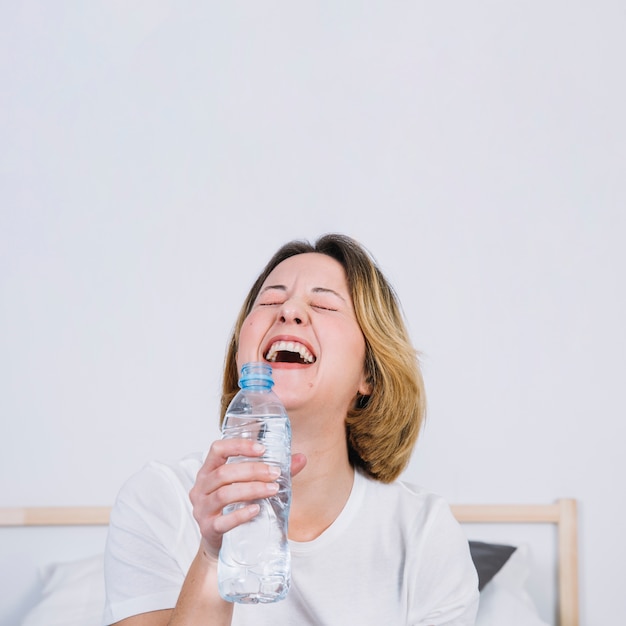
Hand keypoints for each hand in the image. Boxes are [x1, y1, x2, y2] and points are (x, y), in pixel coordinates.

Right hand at [190, 439, 306, 560]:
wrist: (219, 541)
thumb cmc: (234, 506)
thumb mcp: (247, 484)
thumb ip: (272, 471)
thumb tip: (301, 458)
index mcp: (208, 471)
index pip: (217, 449)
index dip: (238, 446)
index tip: (262, 449)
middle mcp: (201, 487)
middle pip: (224, 473)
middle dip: (253, 471)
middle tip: (275, 474)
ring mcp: (202, 509)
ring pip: (224, 494)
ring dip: (252, 489)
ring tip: (272, 489)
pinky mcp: (208, 529)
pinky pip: (224, 521)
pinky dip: (241, 514)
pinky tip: (257, 509)